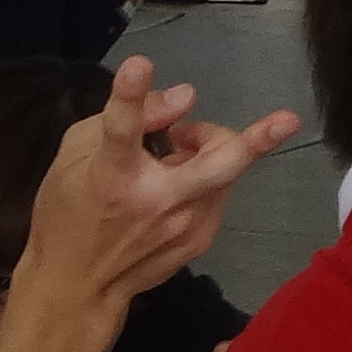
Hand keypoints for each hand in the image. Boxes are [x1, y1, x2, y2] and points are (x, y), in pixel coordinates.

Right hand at [12, 55, 300, 314]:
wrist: (79, 286)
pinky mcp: (201, 240)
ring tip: (174, 153)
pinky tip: (173, 186)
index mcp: (112, 176)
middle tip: (281, 121)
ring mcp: (184, 226)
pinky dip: (204, 178)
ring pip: (229, 171)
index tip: (139, 64)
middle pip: (222, 162)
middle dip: (260, 138)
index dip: (130, 96)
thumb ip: (127, 117)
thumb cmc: (70, 210)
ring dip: (210, 150)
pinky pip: (218, 192)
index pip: (121, 129)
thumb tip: (183, 96)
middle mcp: (154, 202)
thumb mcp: (76, 155)